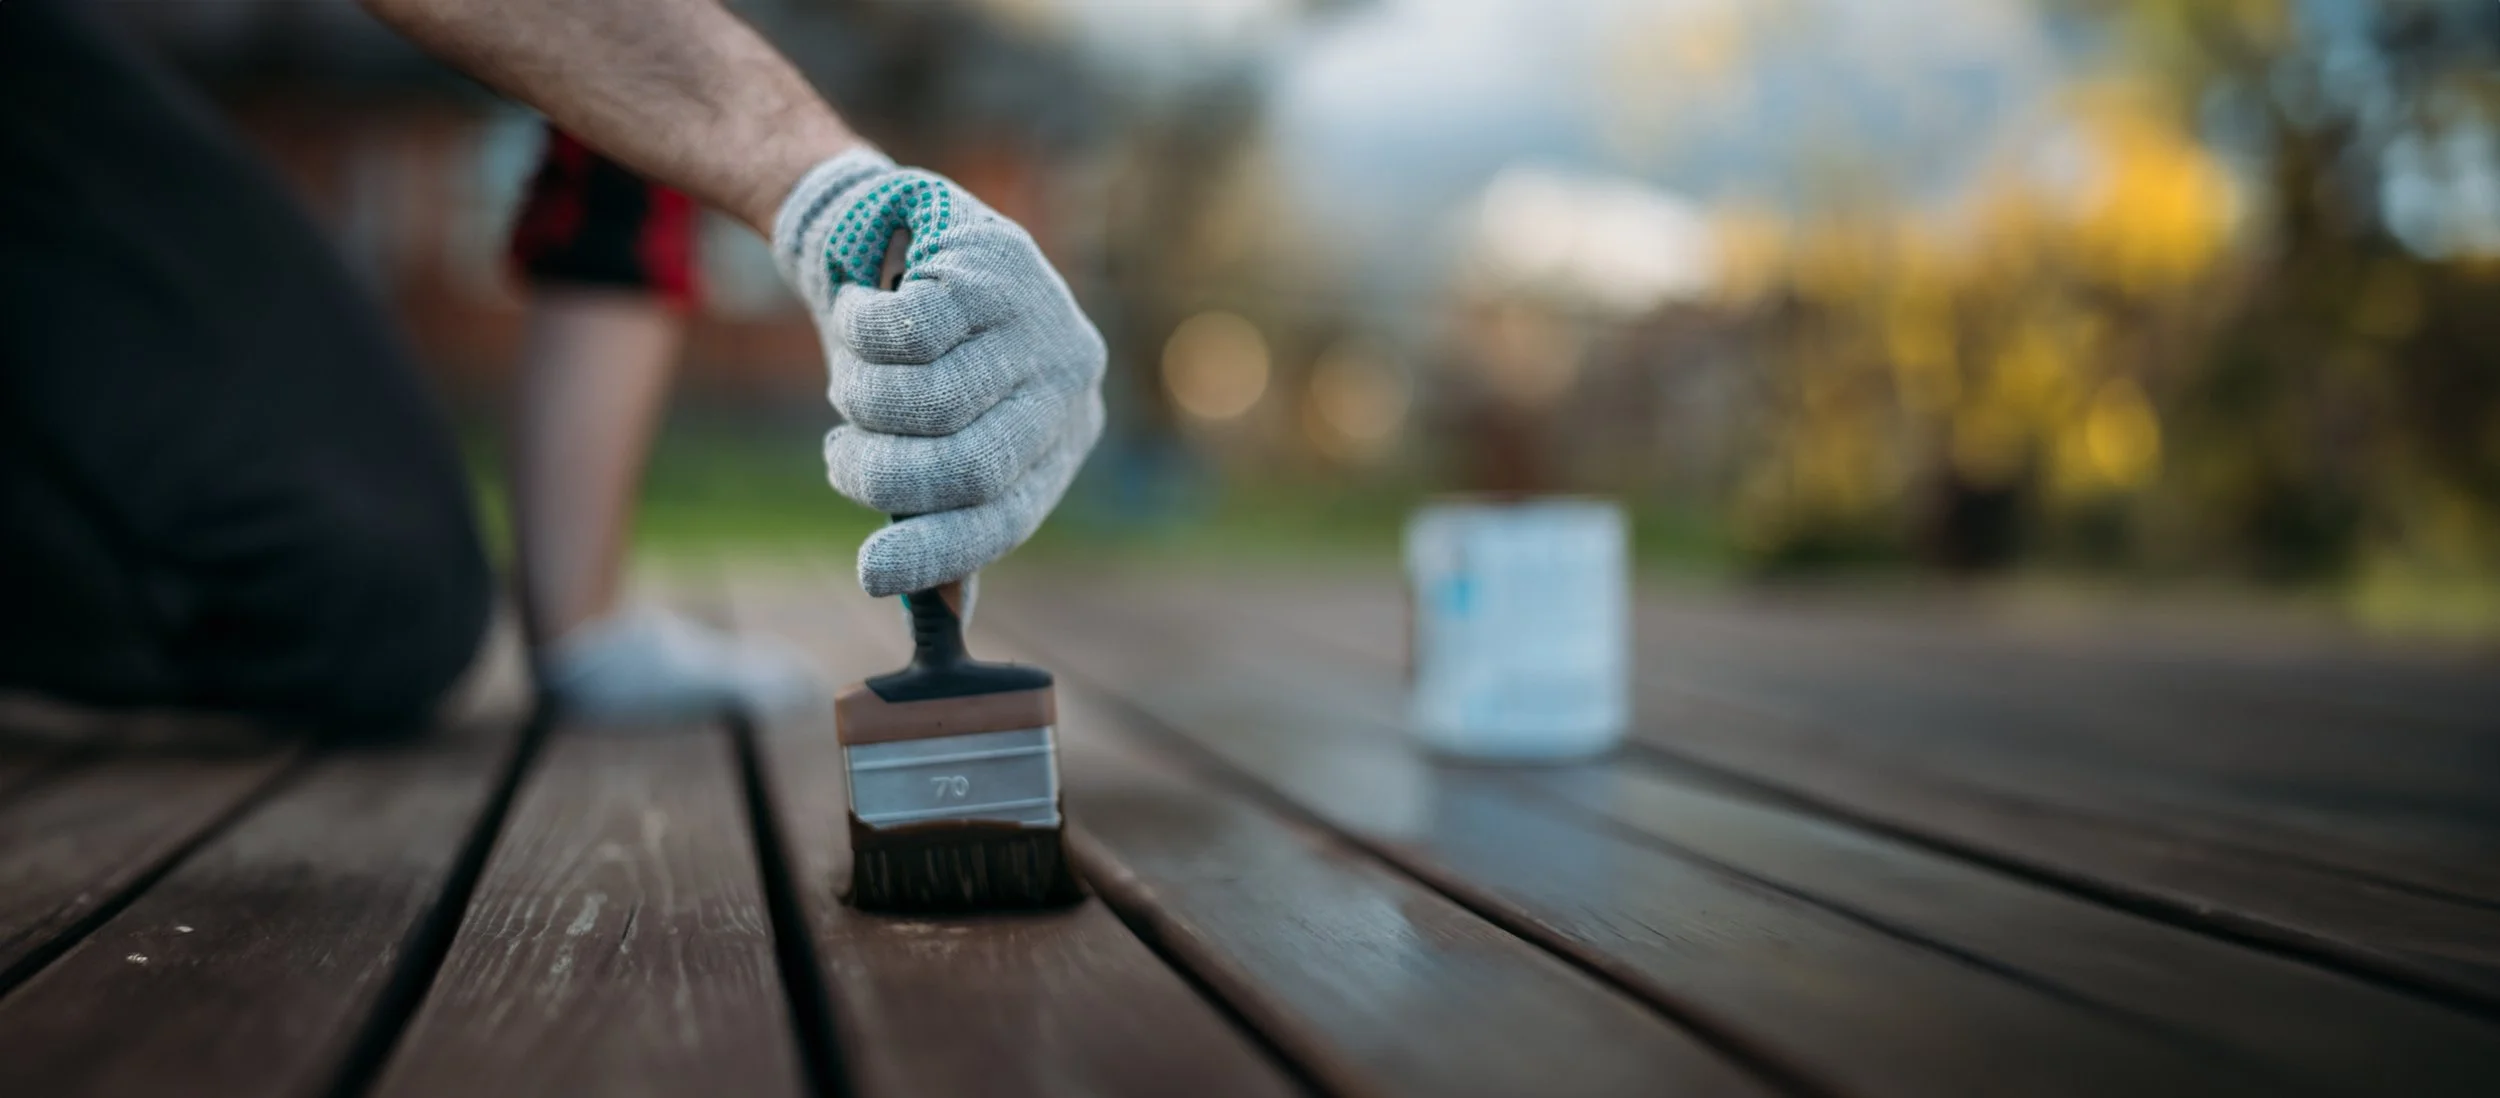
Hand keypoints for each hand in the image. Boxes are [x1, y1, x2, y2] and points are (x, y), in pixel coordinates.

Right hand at [772, 149, 1105, 595]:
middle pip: (967, 467)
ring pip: (929, 401)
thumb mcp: (943, 431)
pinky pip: (909, 333)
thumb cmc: (922, 357)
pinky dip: (861, 336)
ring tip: (853, 385)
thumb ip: (946, 513)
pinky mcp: (996, 261)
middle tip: (840, 458)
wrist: (898, 226)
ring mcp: (1039, 317)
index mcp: (1061, 438)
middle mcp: (1066, 381)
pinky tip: (857, 317)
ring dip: (863, 402)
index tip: (870, 575)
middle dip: (882, 476)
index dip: (937, 553)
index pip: (1003, 517)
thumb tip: (946, 610)